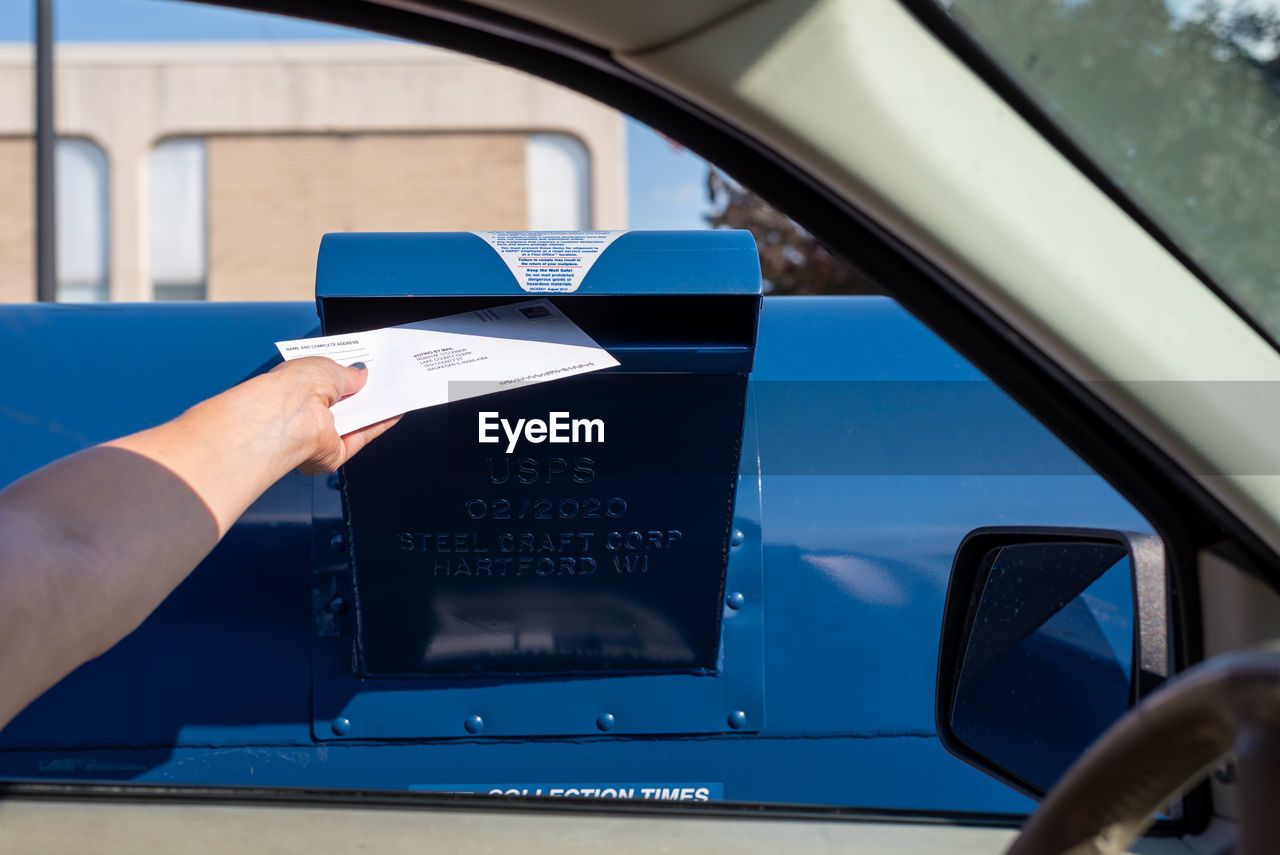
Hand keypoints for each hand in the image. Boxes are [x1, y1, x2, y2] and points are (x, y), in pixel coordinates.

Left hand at [263, 357, 400, 473]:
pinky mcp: (334, 453)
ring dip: (373, 409)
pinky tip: (394, 413)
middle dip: (361, 393)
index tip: (363, 371)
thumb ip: (348, 374)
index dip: (343, 377)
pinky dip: (379, 425)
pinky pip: (362, 437)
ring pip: (353, 422)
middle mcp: (304, 414)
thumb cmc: (294, 387)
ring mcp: (318, 435)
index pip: (322, 383)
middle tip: (382, 381)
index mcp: (294, 388)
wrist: (289, 417)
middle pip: (340, 404)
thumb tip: (362, 375)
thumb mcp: (328, 368)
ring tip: (394, 392)